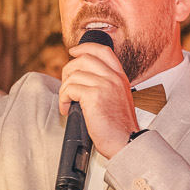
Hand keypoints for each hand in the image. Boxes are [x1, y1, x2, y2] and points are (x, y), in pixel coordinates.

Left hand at [58, 40, 138, 158]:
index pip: (103, 50)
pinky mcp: (94, 96)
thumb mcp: (118, 98)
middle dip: (68, 70)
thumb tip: (82, 78)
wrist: (126, 142)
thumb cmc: (119, 127)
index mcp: (120, 77)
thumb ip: (106, 85)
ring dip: (64, 89)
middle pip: (84, 58)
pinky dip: (63, 99)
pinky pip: (70, 89)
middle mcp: (113, 77)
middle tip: (66, 86)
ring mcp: (104, 85)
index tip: (73, 52)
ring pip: (73, 74)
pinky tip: (67, 109)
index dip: (85, 47)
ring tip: (67, 102)